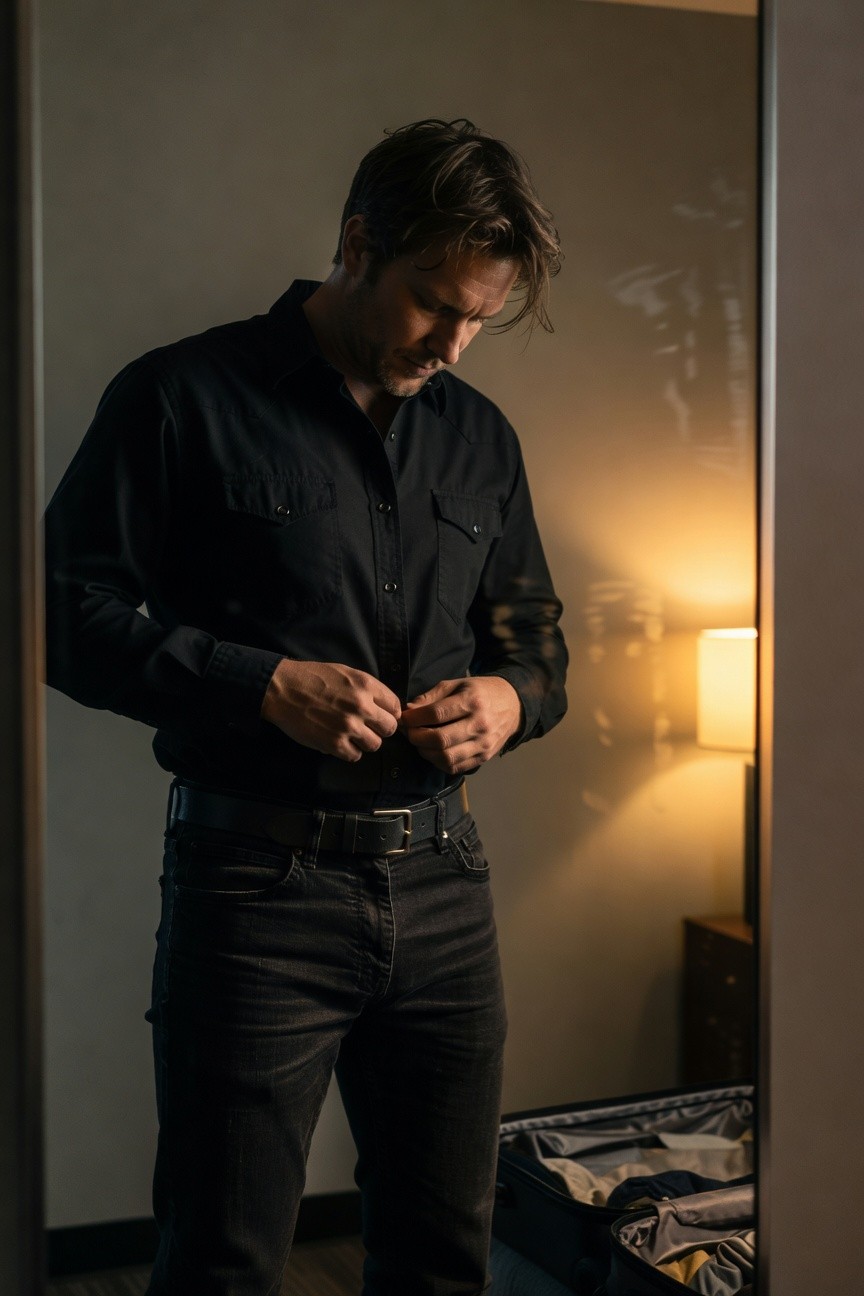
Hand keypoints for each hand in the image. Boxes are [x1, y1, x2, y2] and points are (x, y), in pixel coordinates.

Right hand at [261, 660, 400, 761]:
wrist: (282, 690)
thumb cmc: (312, 678)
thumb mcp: (345, 673)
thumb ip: (367, 689)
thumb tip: (383, 707)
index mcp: (366, 685)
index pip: (395, 706)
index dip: (389, 713)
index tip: (381, 716)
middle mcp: (361, 706)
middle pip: (390, 728)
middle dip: (380, 729)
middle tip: (368, 728)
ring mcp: (348, 726)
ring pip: (375, 744)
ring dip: (365, 742)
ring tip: (352, 735)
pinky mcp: (334, 743)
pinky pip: (355, 756)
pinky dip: (349, 751)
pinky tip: (340, 742)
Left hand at [400, 676, 521, 774]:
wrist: (513, 705)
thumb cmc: (480, 692)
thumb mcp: (456, 684)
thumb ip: (430, 697)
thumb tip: (408, 711)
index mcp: (472, 701)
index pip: (436, 714)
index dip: (414, 718)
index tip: (404, 718)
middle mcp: (479, 725)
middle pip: (439, 739)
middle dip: (416, 737)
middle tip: (409, 732)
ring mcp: (483, 744)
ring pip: (446, 757)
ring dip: (425, 752)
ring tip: (420, 743)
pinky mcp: (484, 757)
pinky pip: (455, 767)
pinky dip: (438, 762)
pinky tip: (434, 752)